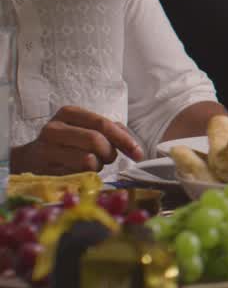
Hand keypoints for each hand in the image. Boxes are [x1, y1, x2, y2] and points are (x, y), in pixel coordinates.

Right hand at [10, 106, 143, 174]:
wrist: (30, 159)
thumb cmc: (67, 142)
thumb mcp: (87, 129)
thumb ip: (112, 131)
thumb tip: (134, 146)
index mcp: (69, 113)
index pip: (103, 124)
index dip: (124, 140)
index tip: (138, 153)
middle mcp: (54, 128)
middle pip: (96, 141)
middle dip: (109, 153)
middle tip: (108, 158)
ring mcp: (45, 149)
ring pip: (87, 160)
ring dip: (98, 166)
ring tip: (92, 164)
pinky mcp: (43, 169)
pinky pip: (75, 175)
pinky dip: (85, 175)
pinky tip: (79, 171)